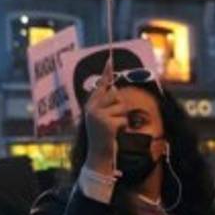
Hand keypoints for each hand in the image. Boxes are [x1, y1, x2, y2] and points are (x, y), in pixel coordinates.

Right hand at [84, 58, 122, 174]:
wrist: (97, 155)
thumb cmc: (102, 136)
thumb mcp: (101, 117)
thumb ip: (105, 103)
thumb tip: (114, 87)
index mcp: (90, 104)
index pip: (101, 85)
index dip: (106, 72)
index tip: (110, 59)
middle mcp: (92, 108)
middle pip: (116, 95)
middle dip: (119, 107)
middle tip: (112, 121)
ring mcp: (98, 115)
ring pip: (122, 106)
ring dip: (121, 118)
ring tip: (112, 128)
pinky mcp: (106, 123)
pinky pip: (124, 119)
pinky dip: (123, 127)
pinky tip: (114, 134)